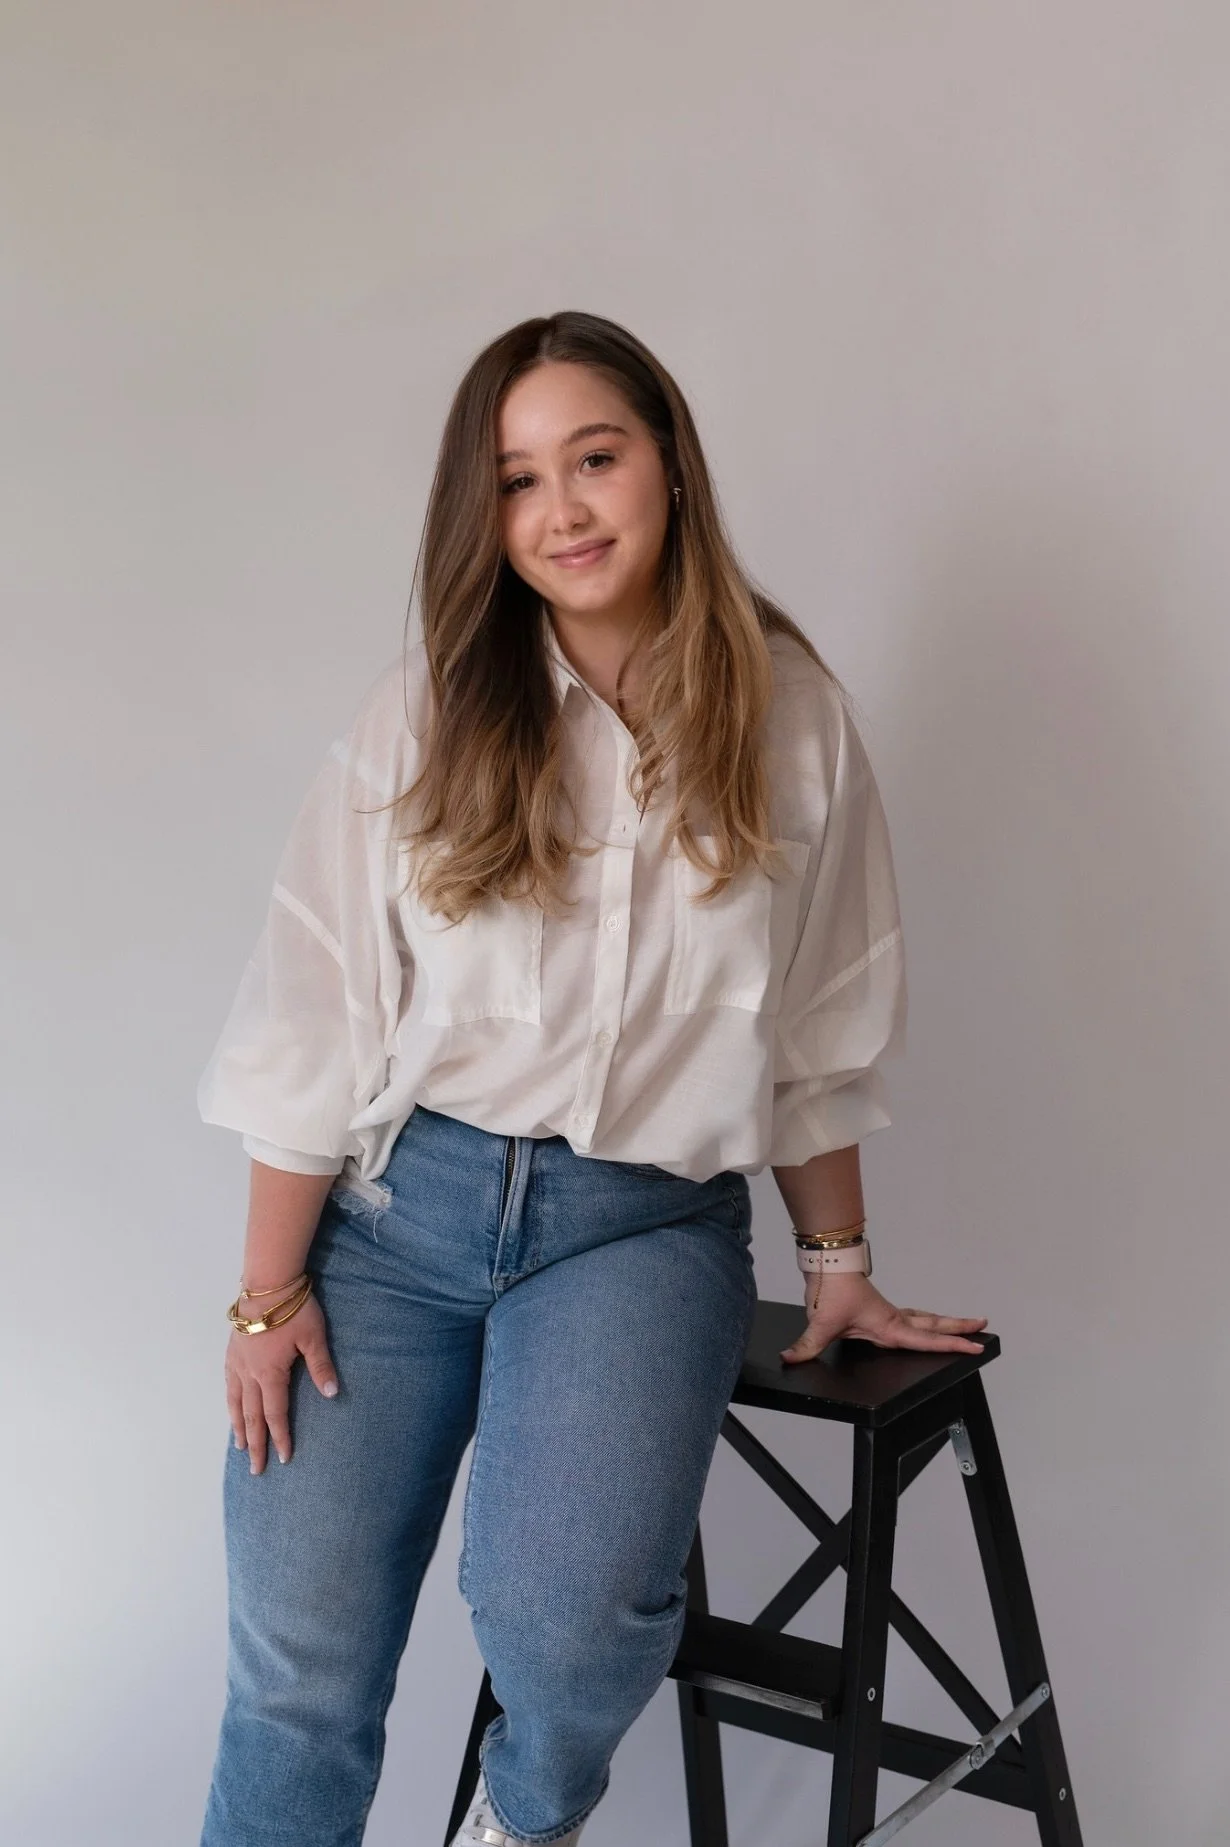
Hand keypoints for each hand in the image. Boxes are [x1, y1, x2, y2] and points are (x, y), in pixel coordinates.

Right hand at [224, 1291, 339, 1472]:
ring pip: (236, 1402)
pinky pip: (228, 1384)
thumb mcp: (314, 1337)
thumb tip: (332, 1393)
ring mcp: (237, 1362)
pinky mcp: (232, 1350)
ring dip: (239, 1427)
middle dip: (256, 1444)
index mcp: (270, 1374)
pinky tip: (231, 1406)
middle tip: (256, 1469)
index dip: (280, 1437)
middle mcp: (249, 1374)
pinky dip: (230, 1402)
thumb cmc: (294, 1309)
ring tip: (240, 1447)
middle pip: (251, 1416)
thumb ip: (322, 1366)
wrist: (266, 1284)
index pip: (275, 1414)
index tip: (284, 1457)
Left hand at [780, 1270, 987, 1364]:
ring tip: (964, 1326)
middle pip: (934, 1325)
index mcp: (888, 1327)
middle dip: (959, 1329)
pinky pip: (909, 1317)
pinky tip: (923, 1323)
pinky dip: (924, 1320)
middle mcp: (894, 1320)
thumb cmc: (831, 1289)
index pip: (927, 1340)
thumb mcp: (820, 1322)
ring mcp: (888, 1313)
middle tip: (984, 1329)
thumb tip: (789, 1359)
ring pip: (924, 1319)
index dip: (952, 1345)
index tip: (975, 1347)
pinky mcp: (879, 1310)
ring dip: (944, 1323)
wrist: (827, 1264)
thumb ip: (807, 1346)